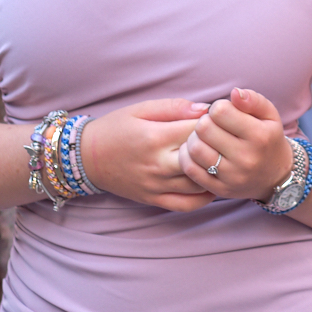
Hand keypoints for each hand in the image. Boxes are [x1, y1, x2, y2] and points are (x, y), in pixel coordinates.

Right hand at [81, 98, 216, 211]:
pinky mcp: (154, 200)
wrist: (87, 157)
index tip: (220, 117)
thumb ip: (174, 107)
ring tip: (222, 158)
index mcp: (155, 137)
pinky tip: (212, 184)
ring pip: (198, 184)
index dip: (213, 122)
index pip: (197, 130)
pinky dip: (204, 197)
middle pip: (202, 157)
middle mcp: (158, 164)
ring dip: (214, 171)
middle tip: (223, 138)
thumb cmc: (116, 127)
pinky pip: (186, 204)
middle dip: (216, 147)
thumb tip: (205, 108)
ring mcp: (157, 185)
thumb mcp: (141, 108)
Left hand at [179, 88, 292, 201]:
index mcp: (259, 136)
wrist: (274, 177)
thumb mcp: (269, 115)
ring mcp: (232, 177)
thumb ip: (253, 99)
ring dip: (195, 138)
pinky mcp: (220, 189)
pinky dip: (188, 156)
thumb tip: (234, 92)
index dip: (218, 107)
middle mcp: (246, 158)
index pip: (220, 111)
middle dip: (205, 121)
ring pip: (195, 149)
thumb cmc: (268, 139)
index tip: (224, 113)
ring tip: (205, 138)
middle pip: (204, 129)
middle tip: (213, 125)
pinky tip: (198, 151)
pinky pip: (191, 169)